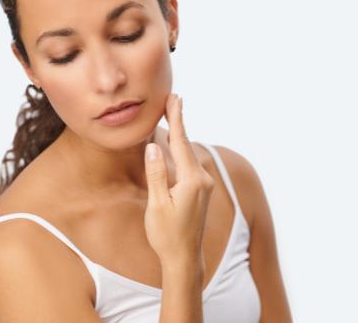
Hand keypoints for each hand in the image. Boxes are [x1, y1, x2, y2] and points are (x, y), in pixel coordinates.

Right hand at [143, 94, 214, 267]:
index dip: (177, 119)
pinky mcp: (201, 190)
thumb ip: (156, 173)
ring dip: (178, 136)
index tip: (175, 100)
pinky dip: (180, 150)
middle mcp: (203, 179)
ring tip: (171, 115)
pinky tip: (173, 143)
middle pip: (186, 144)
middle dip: (179, 122)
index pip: (181, 143)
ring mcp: (204, 185)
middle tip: (173, 99)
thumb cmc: (167, 235)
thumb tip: (153, 147)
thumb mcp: (156, 205)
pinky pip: (189, 164)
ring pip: (188, 154)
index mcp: (192, 181)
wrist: (184, 258)